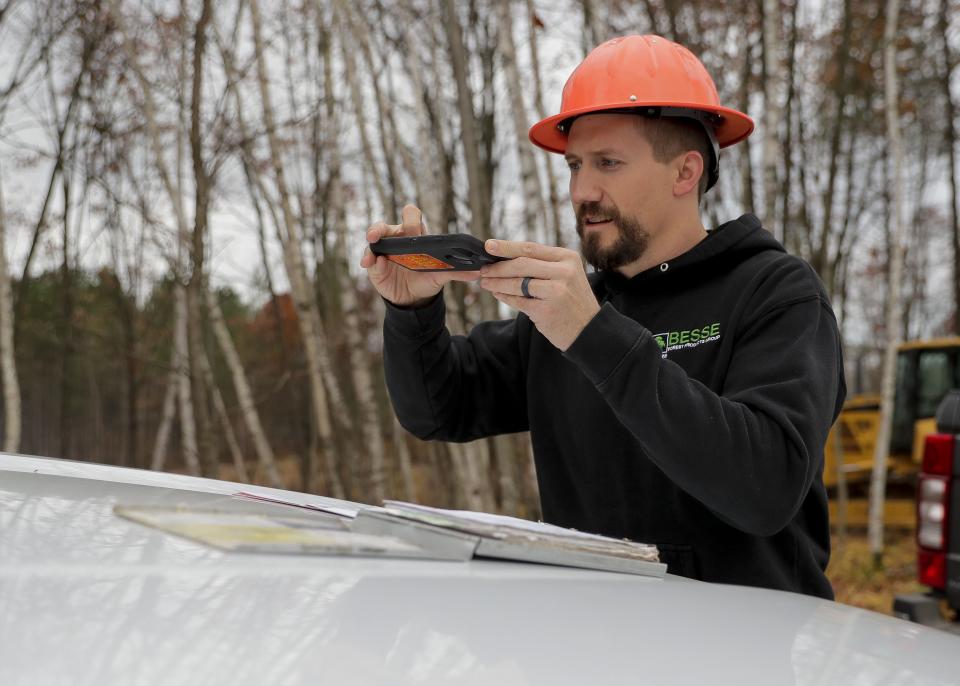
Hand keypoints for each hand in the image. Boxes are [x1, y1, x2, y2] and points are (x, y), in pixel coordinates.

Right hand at [361, 204, 480, 306]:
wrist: (415, 298)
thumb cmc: (427, 278)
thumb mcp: (441, 274)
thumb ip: (456, 272)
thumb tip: (478, 272)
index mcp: (414, 235)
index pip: (411, 218)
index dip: (410, 217)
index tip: (411, 225)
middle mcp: (397, 239)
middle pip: (386, 227)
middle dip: (380, 228)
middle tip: (377, 235)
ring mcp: (384, 251)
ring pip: (374, 240)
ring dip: (371, 242)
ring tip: (371, 250)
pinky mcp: (375, 266)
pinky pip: (370, 259)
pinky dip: (369, 260)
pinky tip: (371, 265)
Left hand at [478, 239, 599, 350]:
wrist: (590, 331)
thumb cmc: (573, 301)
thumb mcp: (567, 276)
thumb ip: (542, 265)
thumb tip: (506, 258)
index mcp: (568, 258)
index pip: (531, 248)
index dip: (506, 247)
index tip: (488, 245)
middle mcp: (564, 272)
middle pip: (521, 264)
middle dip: (498, 267)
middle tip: (483, 269)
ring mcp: (556, 291)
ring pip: (517, 283)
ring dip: (497, 282)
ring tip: (485, 282)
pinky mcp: (546, 311)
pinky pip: (518, 301)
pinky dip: (505, 297)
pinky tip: (497, 294)